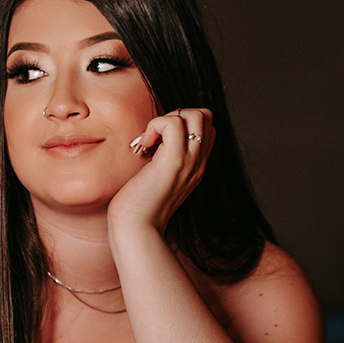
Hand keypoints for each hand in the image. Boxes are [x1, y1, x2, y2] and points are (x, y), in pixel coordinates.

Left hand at [107, 108, 214, 232]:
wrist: (137, 228)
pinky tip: (144, 146)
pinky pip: (173, 124)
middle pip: (205, 115)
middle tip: (155, 137)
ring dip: (166, 119)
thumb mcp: (157, 176)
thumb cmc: (138, 204)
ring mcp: (190, 161)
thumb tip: (151, 137)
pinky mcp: (173, 162)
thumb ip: (162, 157)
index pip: (206, 127)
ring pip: (194, 114)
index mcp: (196, 165)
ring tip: (149, 141)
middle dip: (176, 115)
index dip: (182, 122)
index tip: (159, 140)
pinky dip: (155, 125)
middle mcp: (198, 162)